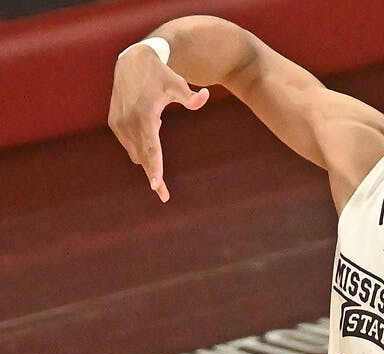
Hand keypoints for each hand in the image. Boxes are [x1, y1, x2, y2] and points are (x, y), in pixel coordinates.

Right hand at [108, 45, 209, 201]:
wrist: (132, 62)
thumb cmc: (161, 75)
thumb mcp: (177, 84)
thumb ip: (190, 97)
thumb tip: (205, 96)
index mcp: (144, 118)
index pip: (152, 150)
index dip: (155, 169)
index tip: (156, 187)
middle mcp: (128, 124)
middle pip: (144, 158)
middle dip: (154, 176)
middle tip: (165, 197)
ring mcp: (119, 125)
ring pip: (136, 152)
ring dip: (148, 158)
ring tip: (159, 141)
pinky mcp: (114, 123)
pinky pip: (130, 144)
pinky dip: (142, 144)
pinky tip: (150, 125)